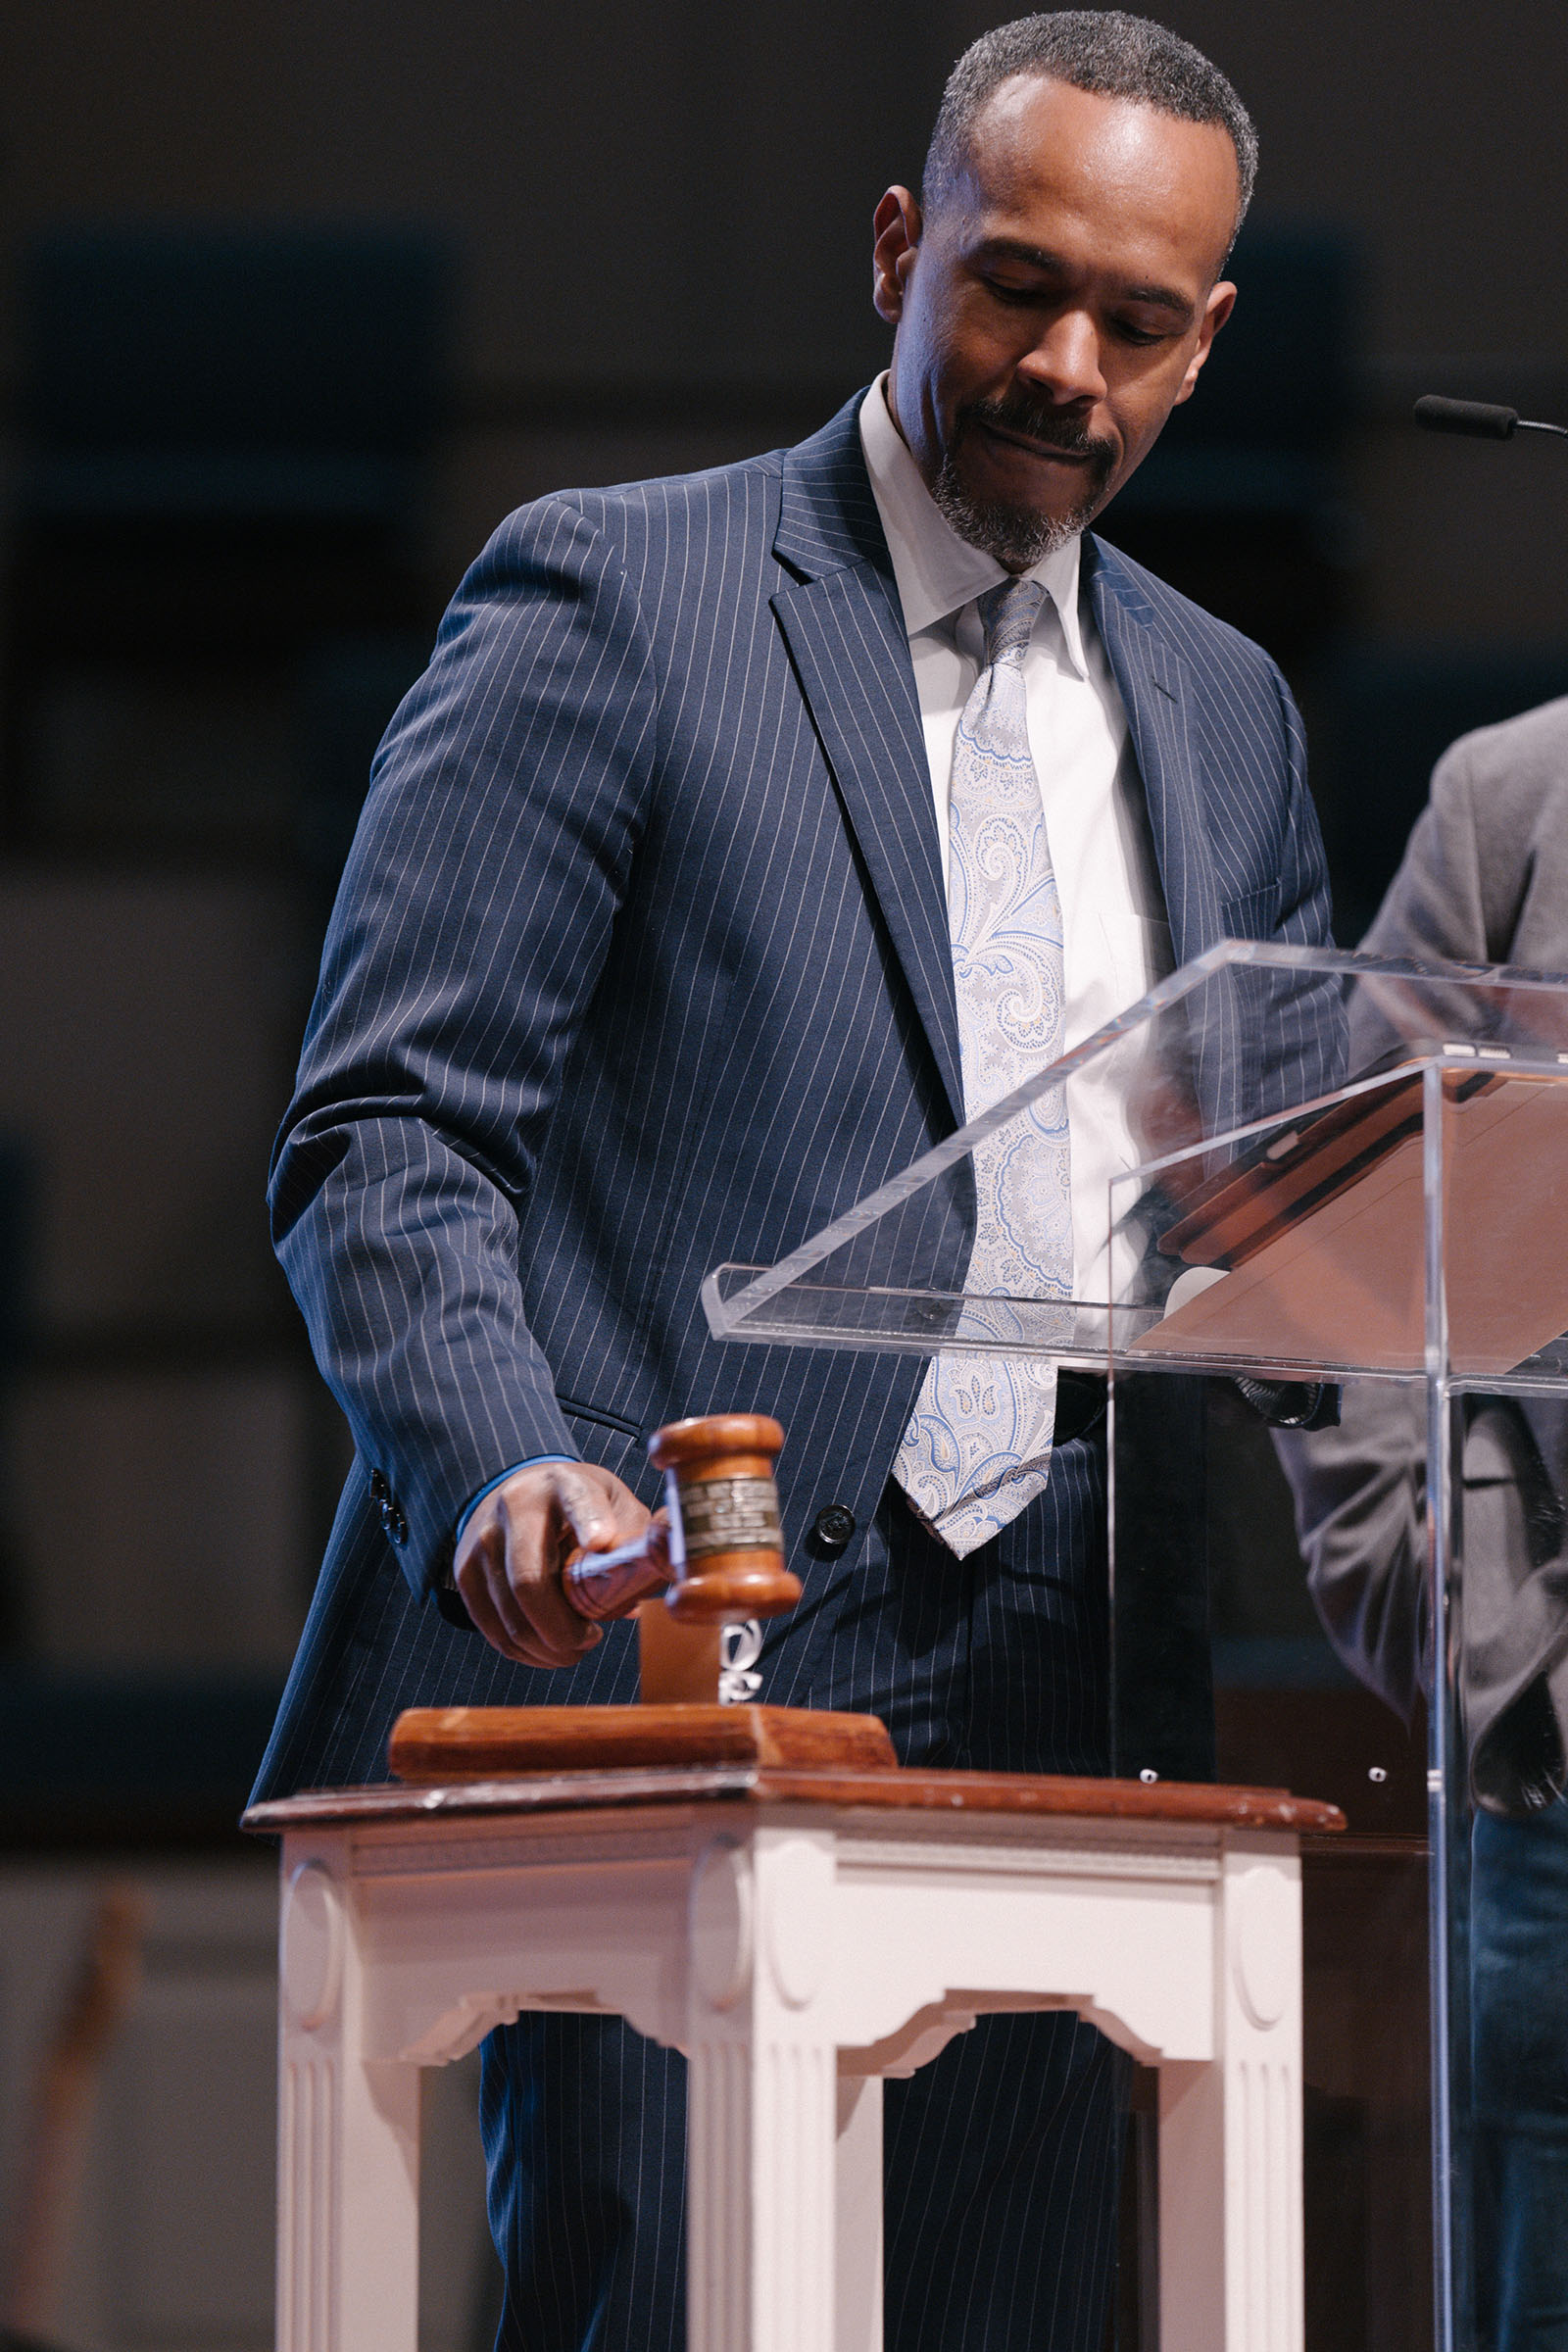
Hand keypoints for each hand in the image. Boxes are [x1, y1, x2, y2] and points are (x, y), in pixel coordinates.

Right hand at [453, 1460, 651, 1666]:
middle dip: (564, 1629)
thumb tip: (636, 1595)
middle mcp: (516, 1506)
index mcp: (565, 1485)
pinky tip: (547, 1650)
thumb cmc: (584, 1508)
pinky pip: (492, 1628)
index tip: (600, 1542)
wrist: (522, 1492)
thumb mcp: (617, 1507)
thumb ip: (634, 1543)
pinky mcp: (465, 1570)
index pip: (577, 1500)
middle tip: (591, 1640)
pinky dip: (523, 1651)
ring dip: (546, 1647)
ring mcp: (483, 1539)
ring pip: (510, 1615)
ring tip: (573, 1649)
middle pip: (530, 1582)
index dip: (589, 1521)